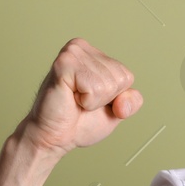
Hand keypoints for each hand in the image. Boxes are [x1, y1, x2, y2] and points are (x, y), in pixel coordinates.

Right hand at [21, 38, 142, 156]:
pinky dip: (86, 101)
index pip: (126, 77)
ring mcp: (72, 53)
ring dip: (93, 101)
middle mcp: (81, 47)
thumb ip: (131, 102)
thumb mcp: (115, 112)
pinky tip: (69, 97)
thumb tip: (125, 101)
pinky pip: (94, 87)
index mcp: (93, 54)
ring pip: (108, 84)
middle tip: (80, 102)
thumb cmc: (78, 123)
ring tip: (73, 100)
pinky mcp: (64, 63)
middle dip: (103, 100)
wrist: (53, 138)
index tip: (91, 101)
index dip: (114, 98)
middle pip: (120, 79)